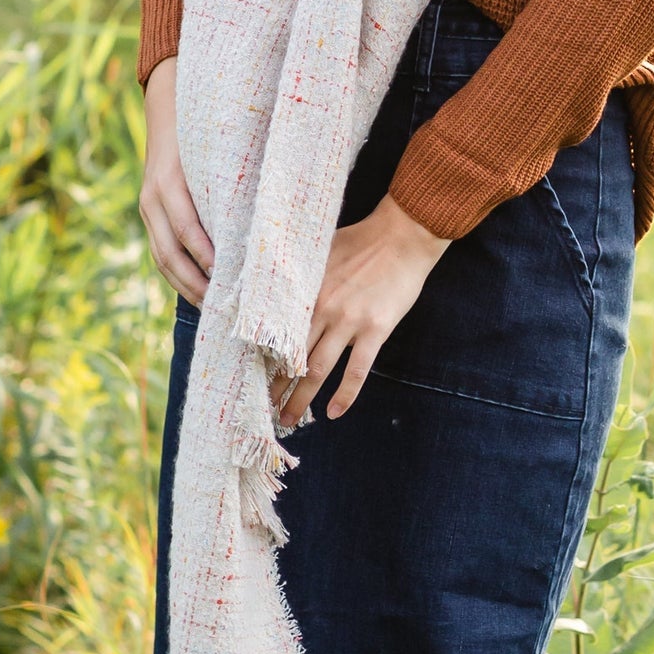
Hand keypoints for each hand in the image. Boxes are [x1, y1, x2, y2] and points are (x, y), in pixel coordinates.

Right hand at [139, 57, 215, 304]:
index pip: (188, 229)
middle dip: (195, 283)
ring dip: (184, 285)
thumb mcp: (219, 149)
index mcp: (169, 181)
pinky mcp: (148, 213)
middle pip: (169, 253)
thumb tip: (267, 213)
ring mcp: (146, 206)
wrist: (167, 106)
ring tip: (211, 305)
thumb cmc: (207, 127)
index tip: (229, 278)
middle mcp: (152, 197)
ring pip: (161, 258)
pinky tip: (198, 288)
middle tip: (222, 305)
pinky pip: (159, 250)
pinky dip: (177, 273)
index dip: (208, 257)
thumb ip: (234, 177)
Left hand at [277, 194, 448, 426]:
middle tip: (263, 408)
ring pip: (318, 369)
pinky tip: (334, 413)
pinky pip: (358, 370)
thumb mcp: (320, 251)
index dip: (262, 358)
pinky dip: (345, 394)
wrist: (402, 235)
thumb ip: (301, 274)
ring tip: (288, 419)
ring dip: (301, 398)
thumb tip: (276, 287)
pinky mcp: (376, 329)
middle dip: (275, 386)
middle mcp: (323, 309)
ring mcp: (350, 321)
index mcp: (306, 291)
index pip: (276, 333)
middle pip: (292, 357)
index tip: (251, 376)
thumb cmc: (360, 239)